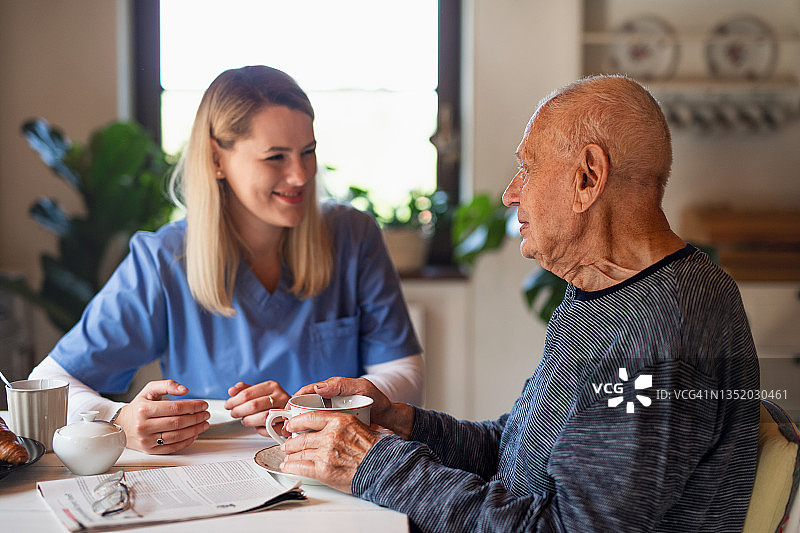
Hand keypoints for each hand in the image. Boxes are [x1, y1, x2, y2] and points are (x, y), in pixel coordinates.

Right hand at [113, 380, 209, 453]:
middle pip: (178, 422)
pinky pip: (173, 447)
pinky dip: (187, 441)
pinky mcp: (150, 450)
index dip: (193, 406)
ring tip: (204, 424)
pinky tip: (194, 434)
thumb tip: (184, 390)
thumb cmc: (138, 407)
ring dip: (195, 430)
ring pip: (177, 436)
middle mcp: (144, 426)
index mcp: (144, 410)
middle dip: (196, 418)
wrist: (122, 425)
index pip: (175, 408)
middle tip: (206, 414)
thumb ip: (167, 385)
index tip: (203, 404)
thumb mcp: (149, 390)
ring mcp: (147, 440)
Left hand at [225, 381, 290, 436]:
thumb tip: (231, 391)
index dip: (233, 401)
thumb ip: (245, 389)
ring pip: (262, 418)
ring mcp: (285, 410)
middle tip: (234, 413)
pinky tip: (257, 426)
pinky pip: (270, 429)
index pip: (247, 393)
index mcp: (272, 386)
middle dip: (239, 411)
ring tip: (244, 420)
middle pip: (253, 405)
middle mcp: (280, 396)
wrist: (294, 408)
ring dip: (249, 421)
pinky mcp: (287, 424)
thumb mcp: (260, 390)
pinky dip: (260, 430)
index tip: (228, 405)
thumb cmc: (273, 400)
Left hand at [280, 411, 380, 492]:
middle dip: (291, 443)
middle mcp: (330, 435)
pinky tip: (287, 467)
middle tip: (287, 444)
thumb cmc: (375, 449)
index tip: (291, 425)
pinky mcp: (323, 470)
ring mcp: (325, 453)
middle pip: (301, 438)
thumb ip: (342, 424)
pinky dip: (290, 467)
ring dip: (290, 456)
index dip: (296, 422)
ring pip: (299, 453)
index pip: (309, 417)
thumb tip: (330, 427)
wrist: (382, 467)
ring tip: (287, 457)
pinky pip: (300, 467)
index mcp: (339, 421)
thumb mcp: (359, 426)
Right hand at [295, 377, 413, 437]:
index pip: (308, 391)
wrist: (389, 419)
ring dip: (299, 429)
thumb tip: (319, 387)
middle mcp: (329, 402)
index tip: (289, 408)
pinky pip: (320, 431)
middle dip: (294, 416)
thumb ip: (342, 385)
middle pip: (305, 407)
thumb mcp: (362, 388)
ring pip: (310, 421)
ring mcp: (332, 415)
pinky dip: (311, 437)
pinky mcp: (335, 428)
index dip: (296, 399)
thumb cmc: (377, 401)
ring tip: (291, 438)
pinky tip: (306, 445)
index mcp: (332, 390)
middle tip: (286, 427)